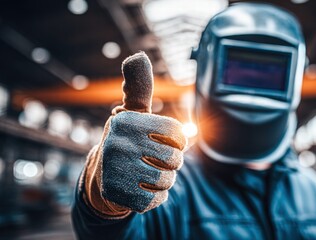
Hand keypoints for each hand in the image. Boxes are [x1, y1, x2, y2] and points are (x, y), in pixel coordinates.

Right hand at [82, 52, 186, 217]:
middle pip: (175, 159)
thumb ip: (139, 87)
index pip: (179, 133)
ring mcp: (116, 169)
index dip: (178, 142)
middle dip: (170, 163)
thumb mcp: (132, 112)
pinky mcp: (117, 195)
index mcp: (128, 120)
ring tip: (147, 174)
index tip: (166, 142)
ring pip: (167, 181)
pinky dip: (154, 197)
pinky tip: (140, 189)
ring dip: (163, 181)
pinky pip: (156, 200)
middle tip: (153, 160)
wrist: (101, 177)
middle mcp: (119, 142)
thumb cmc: (127, 140)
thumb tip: (137, 56)